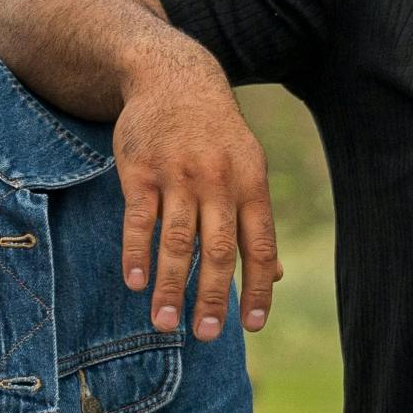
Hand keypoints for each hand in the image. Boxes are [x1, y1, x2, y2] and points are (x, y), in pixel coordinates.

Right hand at [112, 48, 279, 339]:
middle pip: (217, 250)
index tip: (253, 326)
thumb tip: (276, 276)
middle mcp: (218, 181)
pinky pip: (139, 219)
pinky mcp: (140, 170)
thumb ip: (256, 221)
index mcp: (250, 184)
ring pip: (176, 241)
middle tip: (206, 335)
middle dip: (213, 297)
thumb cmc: (215, 135)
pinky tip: (136, 283)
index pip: (259, 246)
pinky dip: (136, 253)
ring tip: (164, 324)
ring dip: (170, 286)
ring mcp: (178, 175)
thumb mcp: (247, 167)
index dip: (258, 288)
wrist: (173, 78)